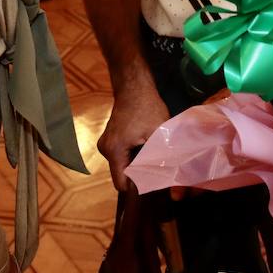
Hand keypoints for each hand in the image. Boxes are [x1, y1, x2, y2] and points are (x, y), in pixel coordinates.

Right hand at [98, 76, 170, 190]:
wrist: (134, 86)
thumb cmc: (147, 107)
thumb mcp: (158, 132)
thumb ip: (160, 156)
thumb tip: (168, 176)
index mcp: (114, 151)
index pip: (121, 184)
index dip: (137, 186)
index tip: (152, 181)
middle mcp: (105, 150)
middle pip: (121, 175)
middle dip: (137, 174)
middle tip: (156, 168)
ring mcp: (105, 144)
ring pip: (121, 165)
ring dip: (135, 163)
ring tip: (151, 155)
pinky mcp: (108, 139)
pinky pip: (120, 156)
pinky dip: (131, 155)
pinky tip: (143, 146)